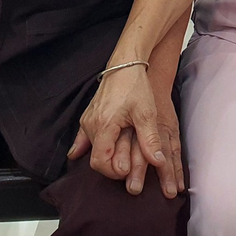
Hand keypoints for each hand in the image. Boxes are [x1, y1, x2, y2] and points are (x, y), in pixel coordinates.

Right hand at [69, 65, 179, 197]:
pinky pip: (82, 138)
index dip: (115, 171)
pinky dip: (82, 147)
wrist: (126, 64)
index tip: (130, 170)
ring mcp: (88, 120)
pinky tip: (77, 155)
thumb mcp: (147, 113)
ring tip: (122, 156)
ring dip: (106, 156)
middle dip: (112, 166)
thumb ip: (150, 140)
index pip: (100, 162)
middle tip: (129, 166)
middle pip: (96, 158)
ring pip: (92, 149)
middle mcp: (91, 125)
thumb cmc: (136, 86)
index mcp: (104, 125)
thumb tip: (159, 162)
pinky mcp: (88, 116)